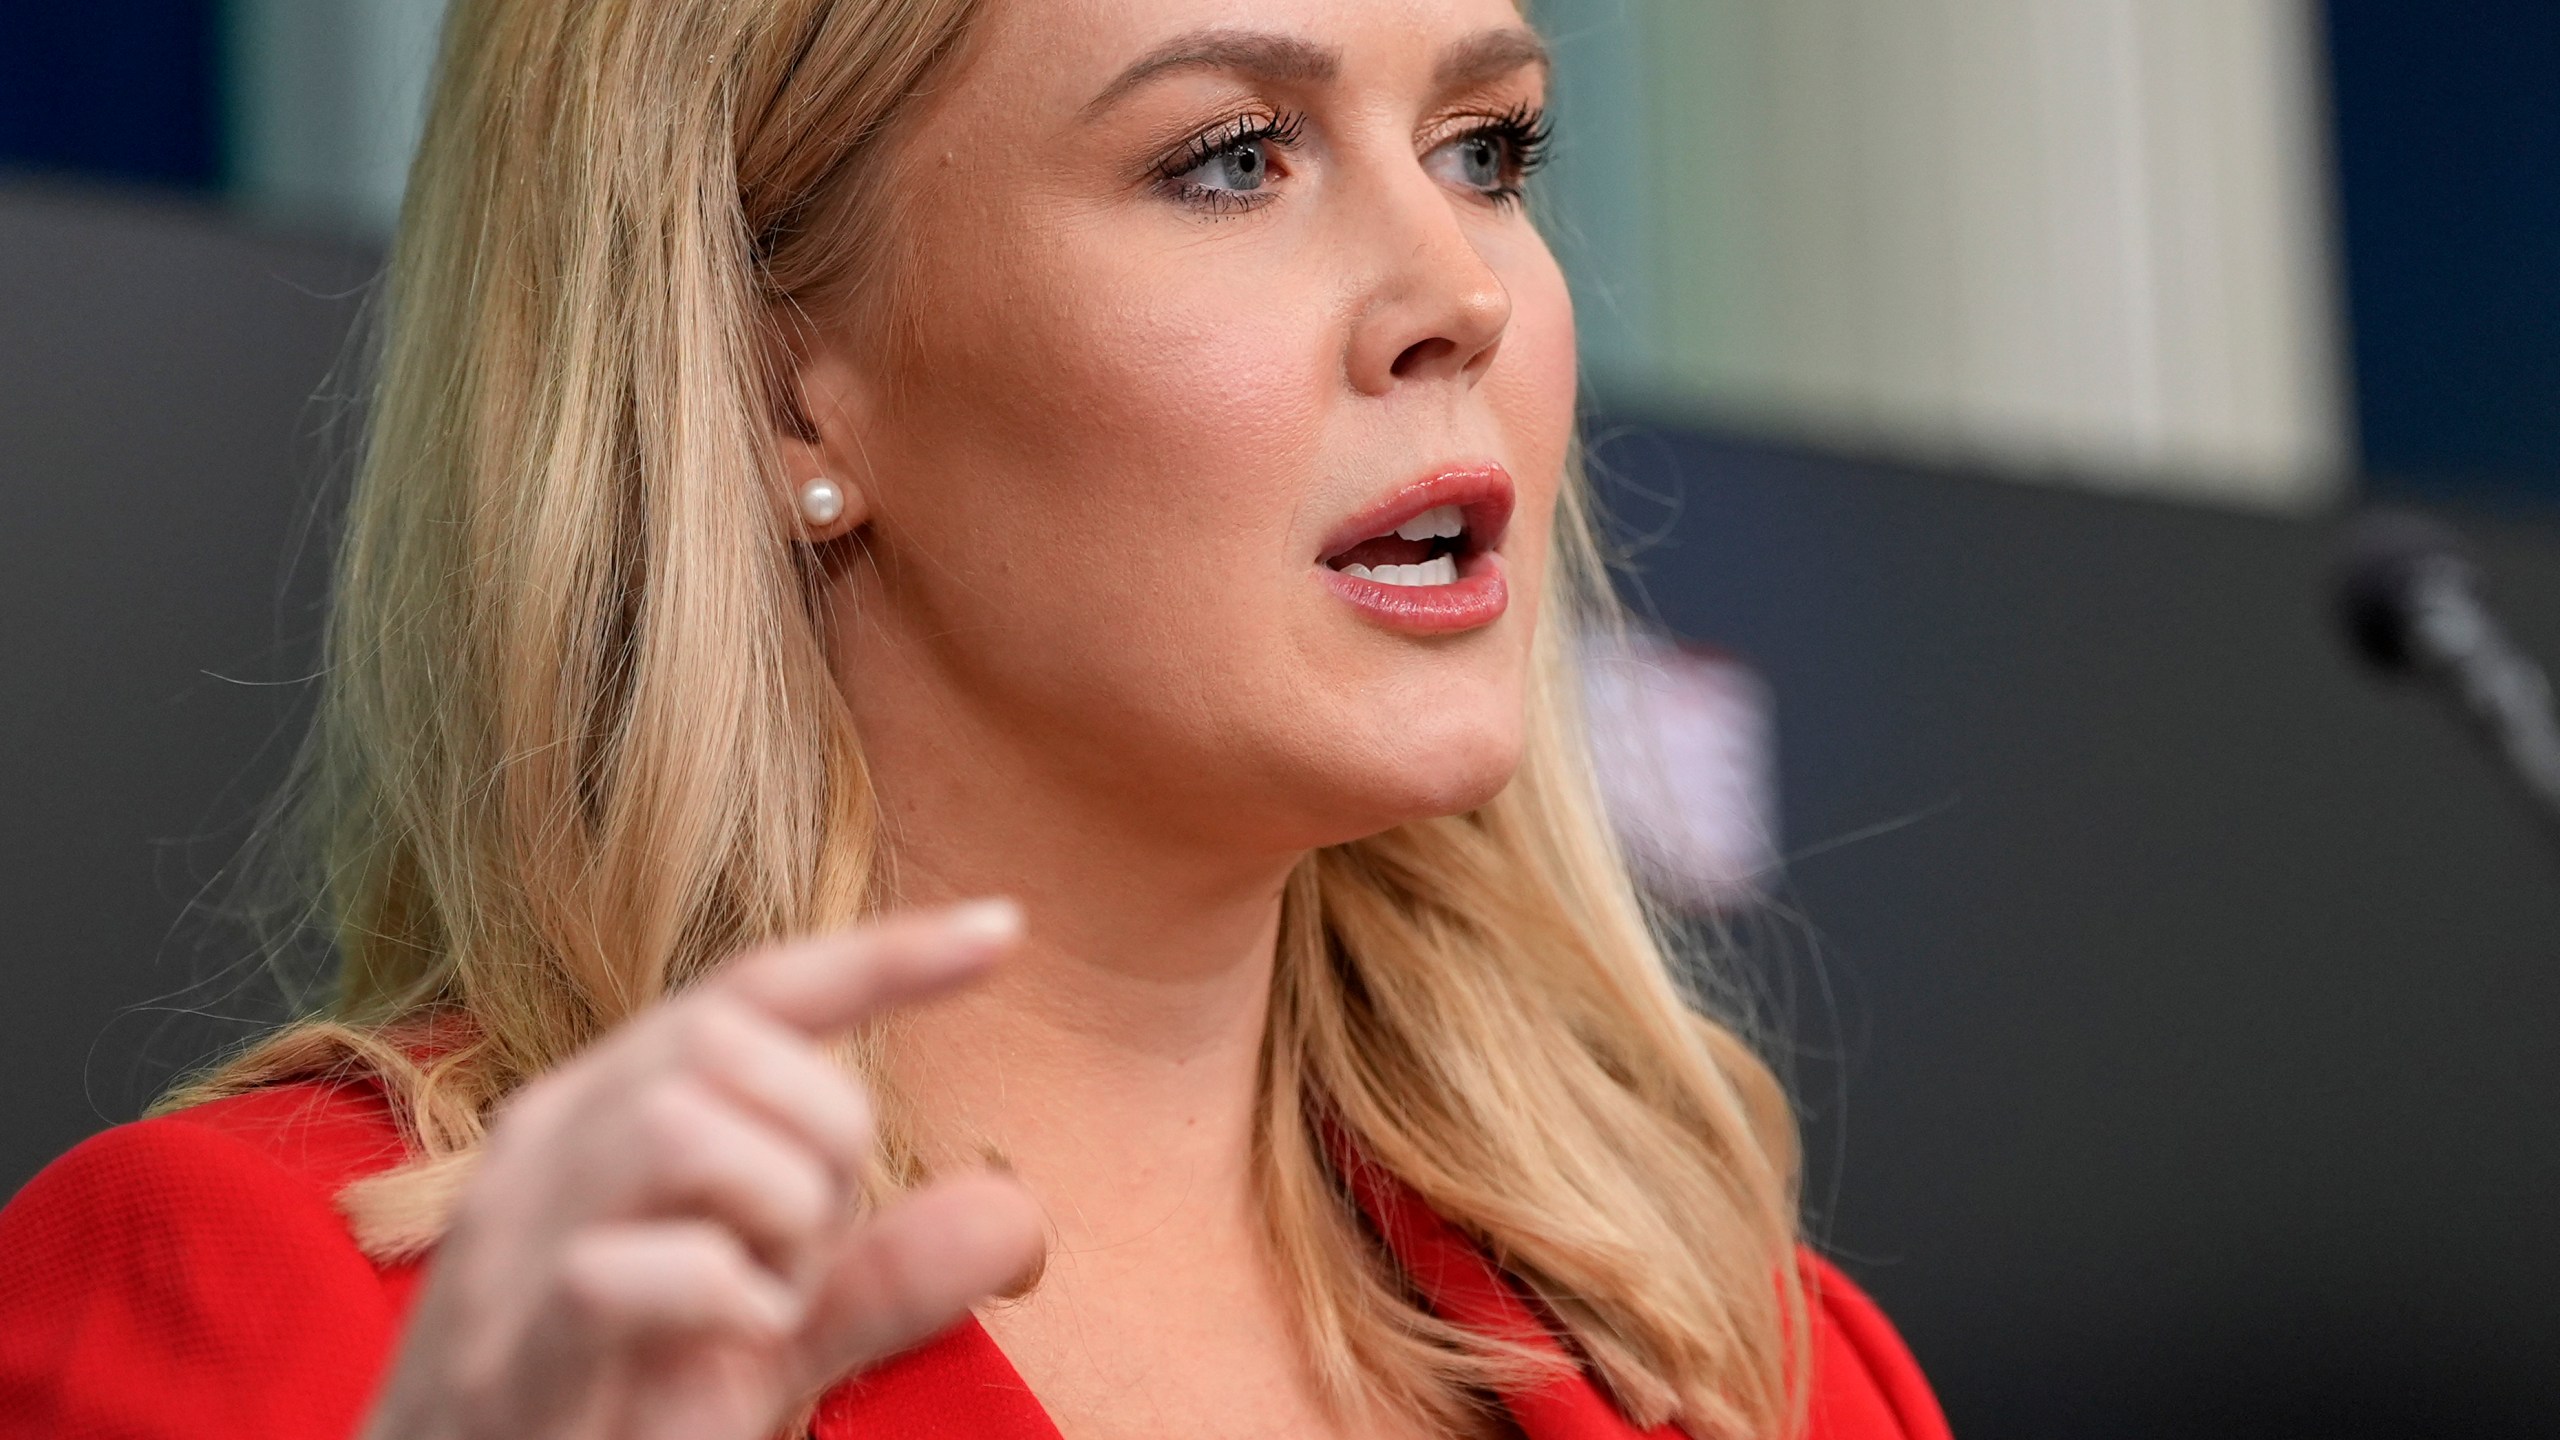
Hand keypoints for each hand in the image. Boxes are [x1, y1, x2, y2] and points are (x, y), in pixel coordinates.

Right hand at [357, 902, 1044, 1439]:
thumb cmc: (610, 1413)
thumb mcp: (766, 1337)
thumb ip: (877, 1278)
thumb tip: (1014, 1214)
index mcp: (606, 1114)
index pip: (752, 989)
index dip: (882, 953)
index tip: (1004, 929)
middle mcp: (548, 1145)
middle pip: (732, 1045)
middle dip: (819, 1145)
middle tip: (800, 1259)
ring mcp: (510, 1241)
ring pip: (680, 1127)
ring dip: (772, 1222)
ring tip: (757, 1306)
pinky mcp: (507, 1349)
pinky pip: (625, 1270)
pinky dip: (721, 1302)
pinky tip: (729, 1345)